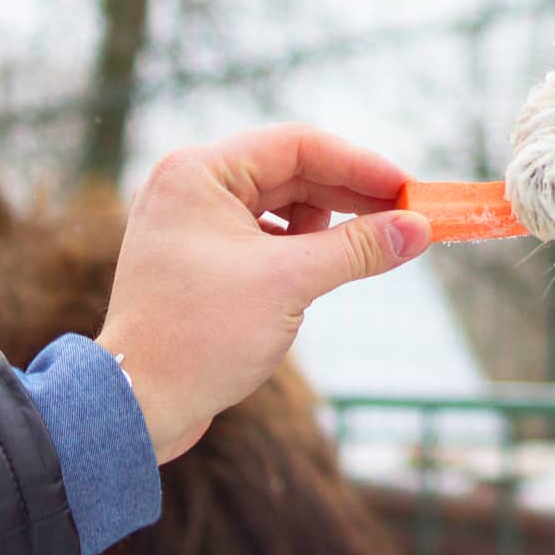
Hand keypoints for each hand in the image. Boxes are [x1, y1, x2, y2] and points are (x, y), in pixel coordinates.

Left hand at [94, 123, 432, 463]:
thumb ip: (359, 248)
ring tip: (372, 247)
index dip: (361, 166)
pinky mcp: (207, 257)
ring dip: (332, 223)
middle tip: (407, 217)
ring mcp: (198, 222)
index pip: (300, 146)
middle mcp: (195, 187)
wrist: (135, 407)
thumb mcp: (290, 283)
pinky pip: (272, 234)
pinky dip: (307, 246)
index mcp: (200, 173)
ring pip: (287, 204)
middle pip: (296, 171)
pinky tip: (330, 267)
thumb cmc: (198, 336)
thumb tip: (419, 229)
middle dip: (354, 196)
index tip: (408, 192)